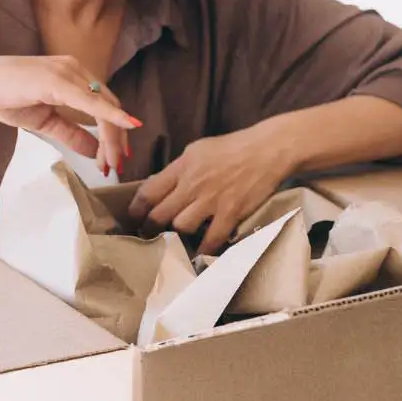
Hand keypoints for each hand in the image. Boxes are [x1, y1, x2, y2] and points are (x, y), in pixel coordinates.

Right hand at [0, 56, 139, 175]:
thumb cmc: (3, 96)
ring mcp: (67, 72)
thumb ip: (70, 132)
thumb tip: (94, 150)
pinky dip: (110, 114)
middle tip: (117, 165)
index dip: (115, 132)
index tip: (116, 158)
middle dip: (117, 139)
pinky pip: (90, 100)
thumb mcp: (44, 121)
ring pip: (104, 105)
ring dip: (113, 136)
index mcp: (73, 75)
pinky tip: (125, 126)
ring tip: (111, 162)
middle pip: (110, 105)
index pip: (104, 104)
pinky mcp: (56, 80)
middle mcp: (75, 69)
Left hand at [127, 128, 288, 253]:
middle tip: (149, 236)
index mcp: (182, 166)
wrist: (268, 150)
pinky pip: (211, 239)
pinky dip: (204, 249)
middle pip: (159, 214)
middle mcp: (192, 184)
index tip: (133, 219)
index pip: (148, 191)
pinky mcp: (230, 213)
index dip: (136, 209)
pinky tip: (201, 252)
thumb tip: (160, 189)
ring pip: (181, 227)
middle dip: (150, 228)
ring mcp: (211, 200)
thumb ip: (178, 171)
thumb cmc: (232, 148)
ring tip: (178, 240)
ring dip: (178, 236)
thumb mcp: (198, 151)